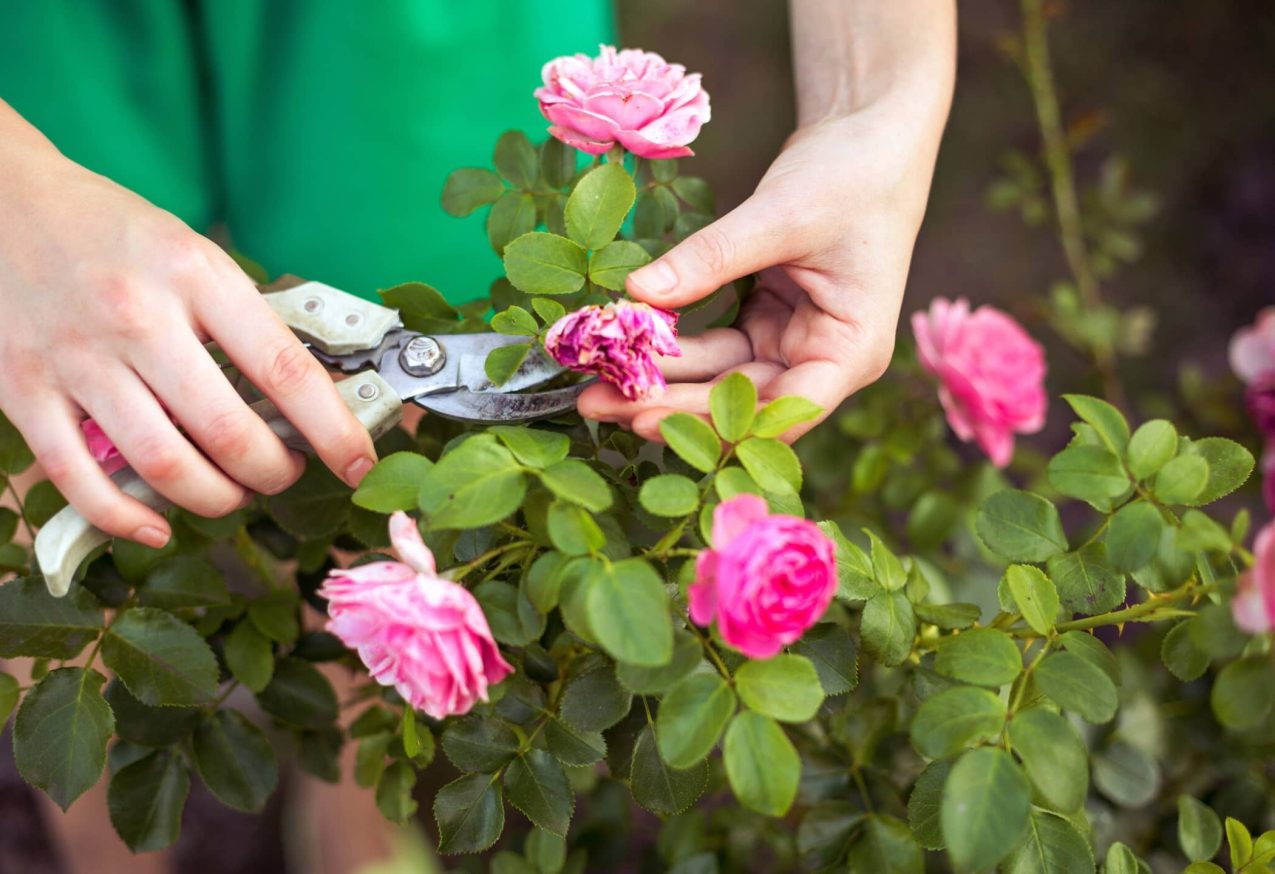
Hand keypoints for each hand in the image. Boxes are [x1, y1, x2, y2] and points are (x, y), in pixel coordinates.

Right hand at [0, 119, 375, 547]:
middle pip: (229, 433)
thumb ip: (243, 320)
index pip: (285, 369)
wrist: (3, 202)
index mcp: (196, 276)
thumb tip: (312, 394)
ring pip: (165, 465)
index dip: (332, 430)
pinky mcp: (22, 389)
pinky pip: (79, 480)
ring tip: (234, 492)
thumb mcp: (194, 254)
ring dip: (217, 499)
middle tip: (286, 473)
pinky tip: (158, 526)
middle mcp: (138, 318)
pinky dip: (126, 518)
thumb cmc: (114, 233)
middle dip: (274, 472)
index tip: (358, 463)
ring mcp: (76, 358)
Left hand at [577, 94, 946, 442]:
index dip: (712, 421)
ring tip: (594, 385)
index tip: (644, 417)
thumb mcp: (779, 214)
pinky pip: (713, 348)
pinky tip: (624, 348)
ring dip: (662, 380)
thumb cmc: (851, 174)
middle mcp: (823, 360)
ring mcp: (792, 343)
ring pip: (720, 378)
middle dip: (669, 404)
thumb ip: (711, 257)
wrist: (869, 133)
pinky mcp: (766, 321)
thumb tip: (638, 293)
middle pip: (741, 401)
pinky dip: (672, 347)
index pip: (780, 409)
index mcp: (852, 350)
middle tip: (596, 404)